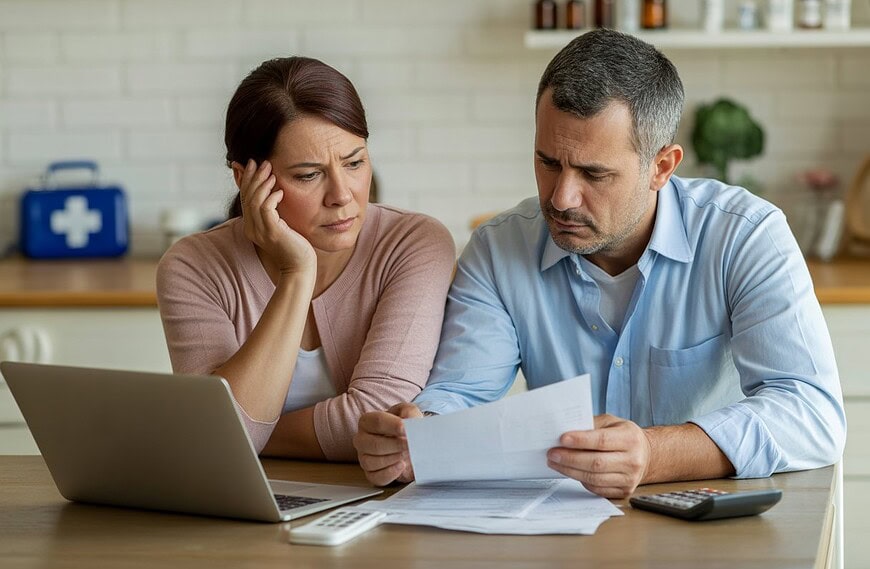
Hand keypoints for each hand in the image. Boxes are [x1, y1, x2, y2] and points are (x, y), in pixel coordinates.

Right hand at [233, 159, 315, 274]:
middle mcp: (252, 228)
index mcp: (252, 226)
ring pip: (254, 201)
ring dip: (262, 184)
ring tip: (271, 172)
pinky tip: (280, 192)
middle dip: (253, 177)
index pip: (245, 198)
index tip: (252, 163)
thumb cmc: (295, 246)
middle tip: (261, 162)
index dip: (247, 179)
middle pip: (247, 197)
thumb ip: (275, 210)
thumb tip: (274, 191)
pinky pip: (266, 209)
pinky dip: (272, 197)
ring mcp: (261, 231)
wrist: (300, 268)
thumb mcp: (282, 224)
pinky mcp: (272, 232)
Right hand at [354, 403, 420, 485]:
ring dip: (392, 459)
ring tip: (405, 454)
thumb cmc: (406, 427)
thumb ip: (409, 413)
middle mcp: (361, 439)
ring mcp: (364, 457)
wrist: (411, 444)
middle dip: (395, 445)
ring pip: (371, 462)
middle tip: (410, 444)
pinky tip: (401, 466)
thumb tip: (409, 423)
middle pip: (374, 444)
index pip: (377, 422)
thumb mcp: (409, 413)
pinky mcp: (371, 473)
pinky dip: (390, 473)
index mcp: (367, 421)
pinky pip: (375, 477)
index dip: (393, 426)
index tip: (407, 430)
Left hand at [546, 414, 650, 498]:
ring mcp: (629, 478)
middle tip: (552, 453)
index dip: (580, 441)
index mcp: (630, 438)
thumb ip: (591, 425)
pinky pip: (597, 488)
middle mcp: (633, 460)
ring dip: (570, 471)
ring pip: (594, 478)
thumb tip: (566, 430)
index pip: (602, 441)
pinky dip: (580, 480)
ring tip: (555, 463)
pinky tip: (570, 471)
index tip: (562, 439)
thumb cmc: (623, 435)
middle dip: (570, 458)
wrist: (645, 455)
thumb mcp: (611, 422)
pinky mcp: (623, 491)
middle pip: (596, 462)